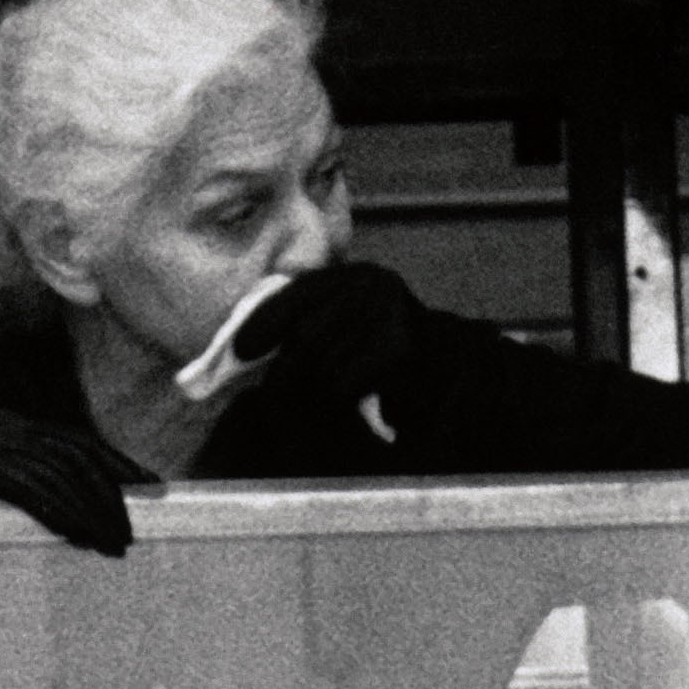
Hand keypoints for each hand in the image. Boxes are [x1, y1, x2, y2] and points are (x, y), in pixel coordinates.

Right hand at [0, 405, 134, 556]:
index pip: (77, 441)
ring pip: (62, 473)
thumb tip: (33, 503)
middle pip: (79, 457)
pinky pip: (30, 487)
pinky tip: (79, 534)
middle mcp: (9, 425)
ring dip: (94, 510)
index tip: (147, 487)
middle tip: (135, 530)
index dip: (116, 462)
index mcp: (10, 423)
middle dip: (114, 494)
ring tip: (116, 544)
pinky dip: (61, 511)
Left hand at [221, 260, 417, 413]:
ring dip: (309, 397)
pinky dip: (334, 403)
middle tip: (270, 401)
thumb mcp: (344, 325)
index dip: (263, 324)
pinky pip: (345, 384)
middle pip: (305, 338)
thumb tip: (242, 350)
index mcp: (348, 277)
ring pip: (323, 367)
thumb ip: (306, 326)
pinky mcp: (399, 349)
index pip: (294, 296)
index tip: (241, 351)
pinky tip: (342, 409)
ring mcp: (387, 316)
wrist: (447, 365)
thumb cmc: (380, 351)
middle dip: (282, 375)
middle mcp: (368, 287)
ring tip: (307, 411)